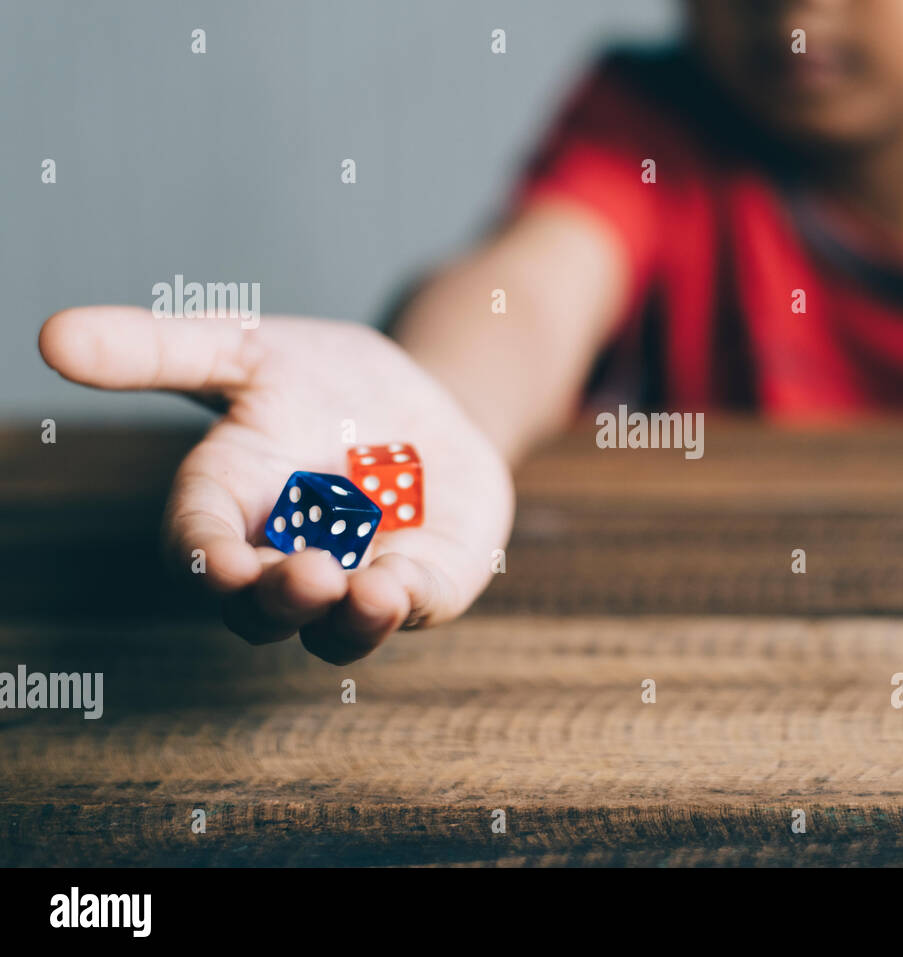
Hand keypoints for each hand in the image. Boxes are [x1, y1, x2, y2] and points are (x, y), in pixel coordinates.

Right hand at [39, 307, 514, 663]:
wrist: (422, 400)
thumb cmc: (319, 380)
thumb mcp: (245, 348)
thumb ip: (158, 350)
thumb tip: (52, 335)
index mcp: (226, 505)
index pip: (196, 545)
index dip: (204, 558)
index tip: (219, 564)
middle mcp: (278, 560)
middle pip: (257, 608)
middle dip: (274, 599)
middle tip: (306, 577)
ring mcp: (348, 583)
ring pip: (329, 630)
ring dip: (341, 619)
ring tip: (362, 593)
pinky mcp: (414, 586)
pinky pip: (402, 611)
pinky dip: (396, 607)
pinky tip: (397, 590)